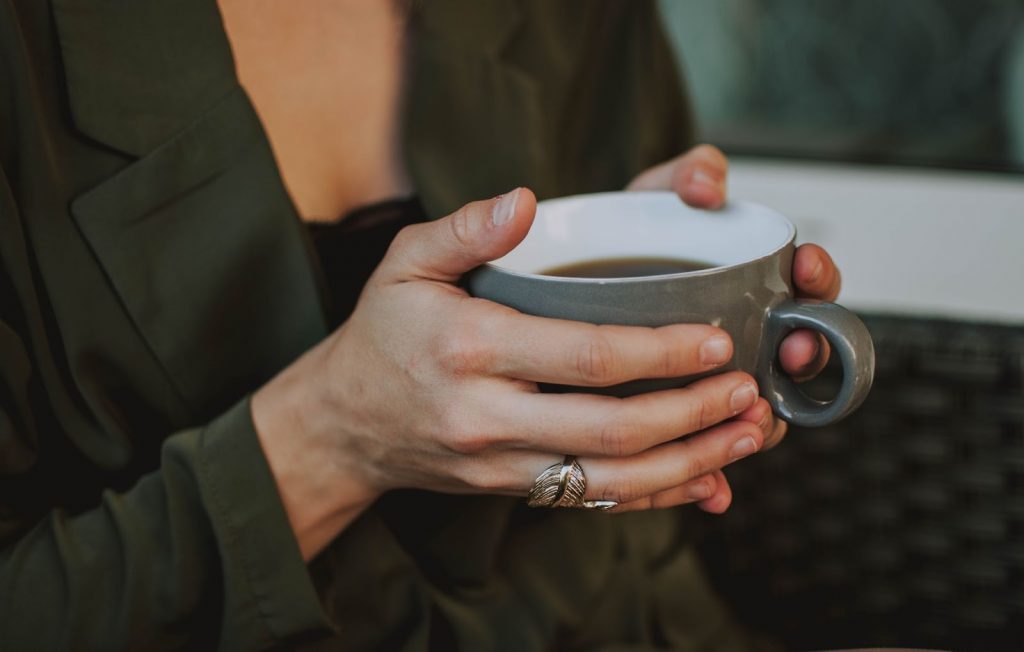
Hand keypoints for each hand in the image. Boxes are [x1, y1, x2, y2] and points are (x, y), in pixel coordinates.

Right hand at [253, 188, 774, 557]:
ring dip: (690, 462)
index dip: (661, 351)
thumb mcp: (404, 263)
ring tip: (746, 436)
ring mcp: (500, 465)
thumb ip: (467, 228)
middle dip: (692, 413)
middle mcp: (487, 417)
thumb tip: (527, 199)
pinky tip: (702, 478)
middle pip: (612, 429)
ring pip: (611, 480)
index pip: (586, 356)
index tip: (716, 338)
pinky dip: (654, 495)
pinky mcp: (510, 491)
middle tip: (748, 391)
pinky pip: (592, 503)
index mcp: (470, 349)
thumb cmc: (383, 334)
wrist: (343, 423)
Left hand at [627, 145, 843, 508]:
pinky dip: (711, 475)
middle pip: (797, 352)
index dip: (819, 278)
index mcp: (752, 282)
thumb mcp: (654, 199)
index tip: (810, 267)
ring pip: (758, 412)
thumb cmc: (625, 238)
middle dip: (806, 350)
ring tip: (759, 424)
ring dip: (767, 420)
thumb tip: (710, 184)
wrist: (570, 285)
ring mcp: (715, 383)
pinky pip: (705, 453)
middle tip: (797, 346)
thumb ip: (686, 176)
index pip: (808, 283)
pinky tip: (712, 491)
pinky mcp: (678, 423)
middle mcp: (745, 334)